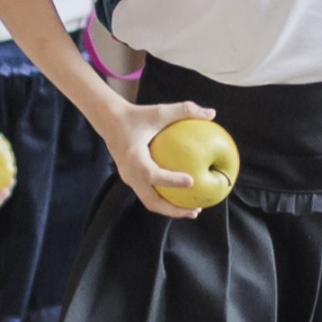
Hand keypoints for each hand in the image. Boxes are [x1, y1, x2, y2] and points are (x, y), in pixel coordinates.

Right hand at [106, 97, 216, 218]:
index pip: (152, 174)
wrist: (110, 121)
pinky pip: (149, 195)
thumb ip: (184, 110)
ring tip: (192, 210)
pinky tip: (182, 196)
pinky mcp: (132, 180)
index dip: (171, 181)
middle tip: (196, 210)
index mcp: (134, 158)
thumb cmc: (136, 116)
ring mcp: (129, 179)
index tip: (191, 182)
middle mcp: (130, 174)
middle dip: (174, 210)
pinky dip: (165, 200)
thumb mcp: (159, 111)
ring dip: (170, 209)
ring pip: (150, 202)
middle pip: (152, 201)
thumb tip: (211, 113)